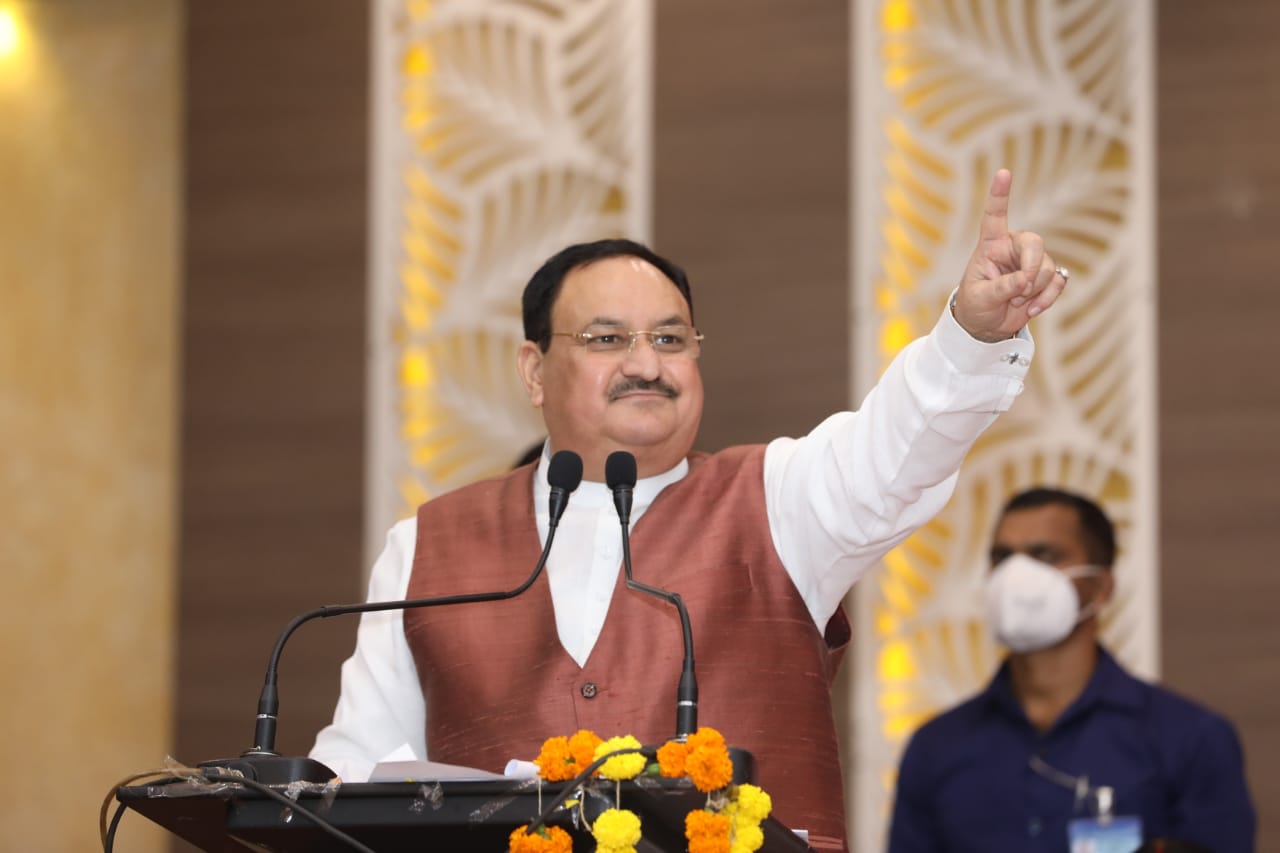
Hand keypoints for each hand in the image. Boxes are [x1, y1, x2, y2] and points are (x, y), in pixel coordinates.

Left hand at [951, 169, 1066, 342]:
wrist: (986, 326)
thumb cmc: (976, 304)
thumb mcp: (980, 297)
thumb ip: (1000, 287)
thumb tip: (1024, 281)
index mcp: (991, 245)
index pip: (995, 215)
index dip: (1000, 194)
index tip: (1003, 172)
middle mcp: (1013, 248)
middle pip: (1035, 242)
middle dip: (1032, 268)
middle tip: (1020, 288)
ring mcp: (1032, 262)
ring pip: (1047, 267)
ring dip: (1034, 290)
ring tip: (1016, 301)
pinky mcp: (1046, 278)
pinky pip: (1058, 282)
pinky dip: (1047, 298)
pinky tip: (1032, 309)